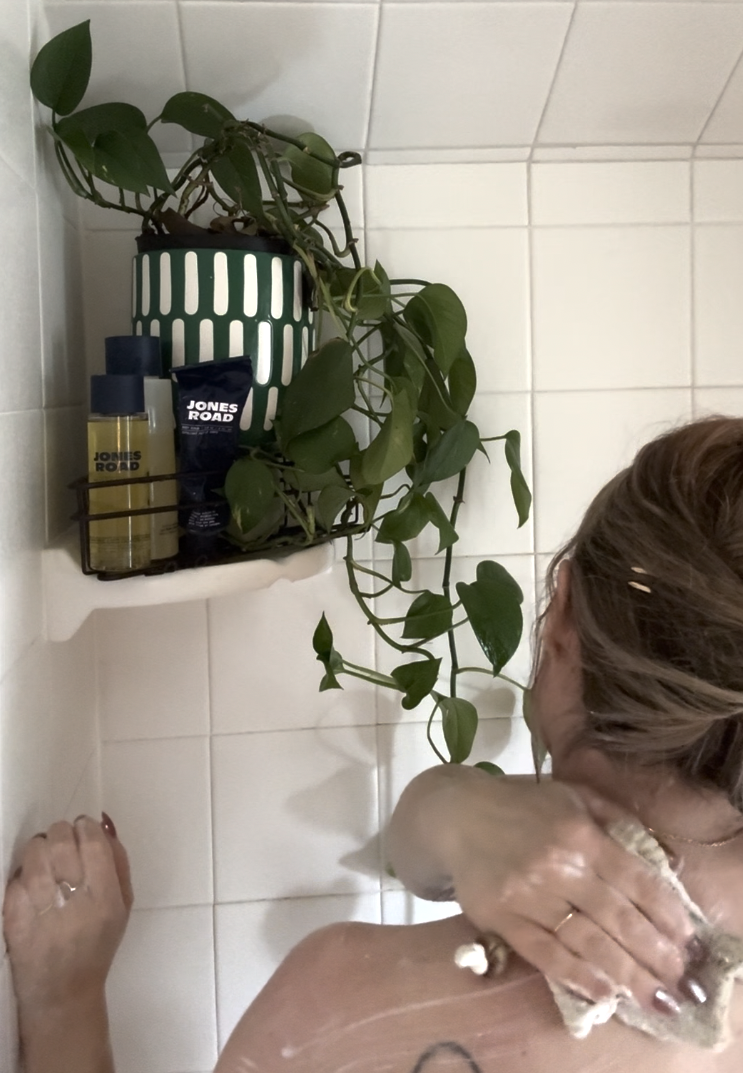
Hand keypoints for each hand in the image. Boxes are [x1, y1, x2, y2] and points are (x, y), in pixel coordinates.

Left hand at [3, 816, 132, 1014]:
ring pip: (34, 850)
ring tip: (44, 865)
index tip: (82, 835)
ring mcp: (40, 905)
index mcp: (105, 894)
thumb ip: (118, 861)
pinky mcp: (13, 914)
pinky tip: (32, 888)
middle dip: (61, 835)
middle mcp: (73, 896)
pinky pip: (16, 876)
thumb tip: (102, 824)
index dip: (85, 828)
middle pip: (61, 838)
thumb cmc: (98, 945)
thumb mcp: (123, 905)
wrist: (63, 991)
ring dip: (40, 851)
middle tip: (62, 847)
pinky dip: (23, 876)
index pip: (91, 839)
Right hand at [389, 768, 694, 1008]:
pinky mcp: (501, 917)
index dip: (665, 912)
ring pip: (585, 940)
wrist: (455, 815)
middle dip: (652, 951)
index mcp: (579, 833)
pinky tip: (602, 990)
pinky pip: (544, 953)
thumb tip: (661, 854)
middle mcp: (557, 864)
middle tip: (675, 976)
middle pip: (616, 916)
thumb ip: (615, 818)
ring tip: (649, 993)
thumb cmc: (520, 806)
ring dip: (624, 972)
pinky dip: (576, 975)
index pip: (635, 879)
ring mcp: (528, 894)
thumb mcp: (571, 796)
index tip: (685, 937)